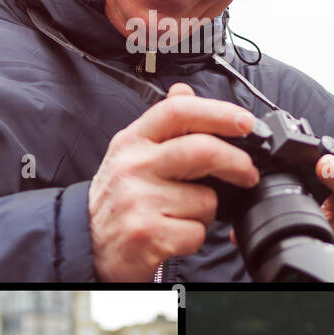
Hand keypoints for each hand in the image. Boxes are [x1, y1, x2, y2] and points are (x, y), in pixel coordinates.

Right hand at [90, 82, 258, 281]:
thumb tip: (184, 91)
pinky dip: (195, 237)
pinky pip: (197, 232)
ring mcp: (138, 201)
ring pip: (205, 199)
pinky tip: (174, 235)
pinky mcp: (147, 235)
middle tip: (247, 174)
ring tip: (183, 214)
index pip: (177, 111)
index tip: (245, 122)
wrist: (86, 243)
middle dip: (237, 162)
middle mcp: (132, 166)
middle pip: (201, 150)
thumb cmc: (118, 198)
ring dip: (207, 211)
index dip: (218, 112)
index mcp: (132, 140)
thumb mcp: (131, 154)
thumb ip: (162, 125)